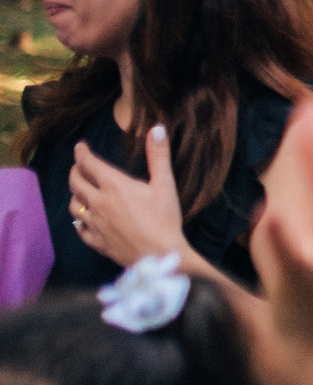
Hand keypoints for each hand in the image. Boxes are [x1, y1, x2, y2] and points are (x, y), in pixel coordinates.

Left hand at [67, 126, 183, 266]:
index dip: (82, 153)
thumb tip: (157, 128)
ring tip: (80, 191)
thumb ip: (158, 156)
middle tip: (79, 166)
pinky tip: (84, 220)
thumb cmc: (164, 220)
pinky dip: (79, 221)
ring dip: (75, 195)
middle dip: (75, 171)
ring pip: (74, 205)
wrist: (160, 256)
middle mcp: (98, 202)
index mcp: (114, 186)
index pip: (89, 164)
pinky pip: (79, 229)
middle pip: (75, 182)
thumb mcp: (165, 185)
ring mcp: (95, 223)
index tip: (80, 147)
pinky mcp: (96, 241)